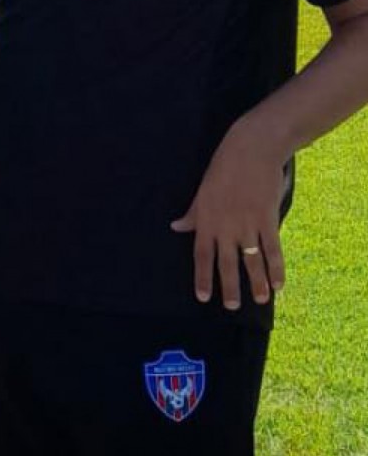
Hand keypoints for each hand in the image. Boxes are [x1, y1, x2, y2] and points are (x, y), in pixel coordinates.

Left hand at [170, 118, 288, 308]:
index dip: (202, 278)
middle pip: (227, 263)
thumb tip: (176, 227)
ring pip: (252, 260)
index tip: (203, 297)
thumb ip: (192, 213)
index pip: (202, 256)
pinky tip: (279, 283)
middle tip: (232, 307)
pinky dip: (277, 267)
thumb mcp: (202, 190)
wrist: (251, 149)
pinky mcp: (267, 219)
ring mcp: (248, 224)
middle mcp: (226, 227)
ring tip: (261, 300)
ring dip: (256, 283)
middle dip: (230, 287)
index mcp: (207, 221)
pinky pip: (273, 249)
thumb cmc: (224, 167)